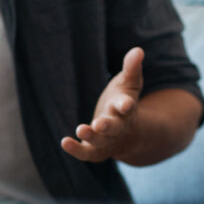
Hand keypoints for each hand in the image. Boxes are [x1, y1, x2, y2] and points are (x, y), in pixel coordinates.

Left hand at [61, 47, 143, 162]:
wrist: (125, 132)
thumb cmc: (122, 100)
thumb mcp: (128, 83)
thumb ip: (132, 68)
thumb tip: (138, 50)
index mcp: (126, 108)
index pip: (127, 106)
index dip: (126, 105)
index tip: (125, 104)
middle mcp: (118, 126)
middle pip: (114, 128)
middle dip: (107, 126)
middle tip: (99, 124)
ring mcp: (107, 140)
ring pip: (100, 142)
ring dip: (91, 136)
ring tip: (80, 129)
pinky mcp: (94, 149)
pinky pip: (86, 153)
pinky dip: (76, 150)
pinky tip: (64, 142)